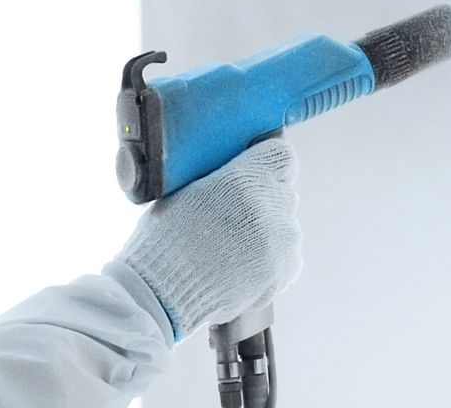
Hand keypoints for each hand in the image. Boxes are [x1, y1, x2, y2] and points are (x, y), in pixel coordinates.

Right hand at [115, 138, 301, 338]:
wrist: (164, 294)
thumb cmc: (166, 241)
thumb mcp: (186, 189)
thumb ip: (222, 177)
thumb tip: (236, 171)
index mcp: (246, 178)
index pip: (281, 155)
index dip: (266, 164)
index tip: (256, 173)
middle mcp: (272, 205)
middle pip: (281, 191)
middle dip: (262, 201)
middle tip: (232, 219)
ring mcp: (283, 239)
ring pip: (284, 225)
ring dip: (266, 233)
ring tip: (231, 250)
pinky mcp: (287, 269)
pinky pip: (286, 256)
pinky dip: (269, 260)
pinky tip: (239, 267)